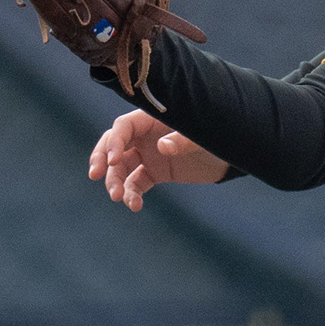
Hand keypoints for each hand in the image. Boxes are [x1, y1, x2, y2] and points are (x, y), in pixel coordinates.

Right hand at [88, 109, 228, 210]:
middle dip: (101, 159)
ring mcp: (147, 155)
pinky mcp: (154, 173)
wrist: (228, 157)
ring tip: (119, 198)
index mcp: (151, 120)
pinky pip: (135, 183)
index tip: (113, 159)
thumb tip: (161, 148)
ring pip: (121, 168)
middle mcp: (144, 136)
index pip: (123, 127)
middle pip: (113, 145)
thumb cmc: (215, 136)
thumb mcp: (201, 137)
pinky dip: (132, 194)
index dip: (114, 142)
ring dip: (115, 182)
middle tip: (95, 175)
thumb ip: (182, 140)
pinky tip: (134, 205)